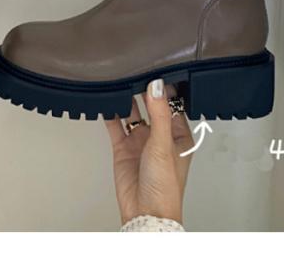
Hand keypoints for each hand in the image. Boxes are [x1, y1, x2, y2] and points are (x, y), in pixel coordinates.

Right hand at [105, 79, 194, 224]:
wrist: (145, 213)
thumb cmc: (166, 188)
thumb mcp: (164, 145)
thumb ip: (159, 114)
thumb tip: (157, 87)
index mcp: (178, 135)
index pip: (172, 105)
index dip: (165, 89)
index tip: (157, 71)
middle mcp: (159, 136)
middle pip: (151, 106)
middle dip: (144, 91)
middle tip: (135, 71)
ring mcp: (141, 141)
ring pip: (132, 113)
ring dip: (126, 99)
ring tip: (119, 80)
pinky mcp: (123, 148)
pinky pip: (115, 125)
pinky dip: (110, 113)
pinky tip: (106, 100)